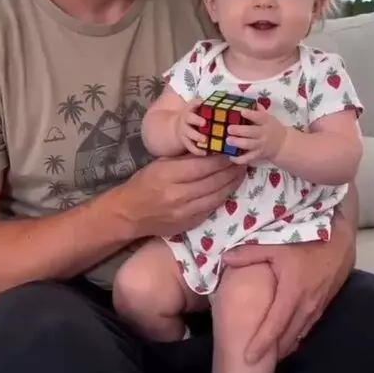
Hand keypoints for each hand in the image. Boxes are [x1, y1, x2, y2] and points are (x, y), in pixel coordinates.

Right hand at [116, 154, 245, 239]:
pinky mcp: (189, 223)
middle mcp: (178, 194)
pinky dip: (223, 196)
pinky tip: (229, 188)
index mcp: (168, 175)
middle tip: (243, 159)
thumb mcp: (160, 164)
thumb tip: (212, 149)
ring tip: (241, 172)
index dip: (221, 159)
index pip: (202, 166)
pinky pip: (212, 208)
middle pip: (213, 180)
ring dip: (232, 183)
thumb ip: (185, 158)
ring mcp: (185, 212)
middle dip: (231, 169)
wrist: (130, 214)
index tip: (233, 150)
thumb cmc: (144, 183)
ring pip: (217, 196)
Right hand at [175, 98, 207, 156]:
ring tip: (205, 140)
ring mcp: (184, 131)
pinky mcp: (185, 142)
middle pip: (189, 118)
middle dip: (196, 120)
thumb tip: (233, 104)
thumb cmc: (195, 117)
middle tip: (204, 123)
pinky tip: (205, 153)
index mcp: (191, 109)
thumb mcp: (198, 110)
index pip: (193, 103)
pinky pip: (190, 147)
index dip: (197, 103)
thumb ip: (210, 107)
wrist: (178, 128)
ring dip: (197, 137)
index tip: (202, 103)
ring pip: (189, 134)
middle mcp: (186, 119)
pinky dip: (197, 150)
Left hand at [222, 192, 356, 362]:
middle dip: (272, 352)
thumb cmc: (307, 239)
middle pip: (288, 336)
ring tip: (270, 356)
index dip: (261, 344)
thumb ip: (249, 254)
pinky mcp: (326, 302)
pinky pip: (309, 325)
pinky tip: (290, 338)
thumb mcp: (275, 244)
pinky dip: (298, 334)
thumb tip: (224, 260)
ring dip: (286, 345)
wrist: (340, 236)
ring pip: (300, 332)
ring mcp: (319, 305)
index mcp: (292, 292)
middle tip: (255, 365)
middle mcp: (307, 304)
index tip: (247, 359)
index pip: (274, 326)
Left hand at [227, 104, 287, 164]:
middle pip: (252, 132)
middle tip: (229, 129)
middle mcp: (264, 134)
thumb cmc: (272, 128)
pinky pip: (248, 158)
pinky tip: (231, 157)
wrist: (283, 144)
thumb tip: (250, 101)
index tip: (242, 112)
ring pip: (249, 145)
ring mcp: (261, 145)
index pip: (260, 117)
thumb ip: (259, 111)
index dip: (251, 115)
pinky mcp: (258, 155)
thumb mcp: (269, 118)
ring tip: (228, 141)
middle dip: (240, 130)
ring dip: (238, 143)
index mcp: (266, 122)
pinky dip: (240, 159)